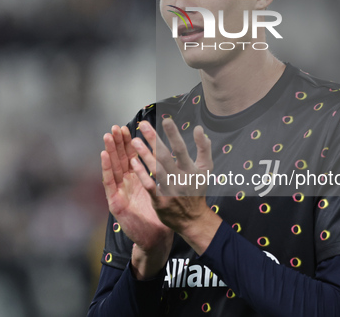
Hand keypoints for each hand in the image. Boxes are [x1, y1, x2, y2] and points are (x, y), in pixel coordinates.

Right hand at [101, 124, 172, 277]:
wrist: (156, 239)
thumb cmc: (160, 216)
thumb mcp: (162, 192)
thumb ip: (162, 176)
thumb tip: (171, 159)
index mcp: (138, 180)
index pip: (132, 157)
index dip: (130, 142)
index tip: (130, 127)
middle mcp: (127, 184)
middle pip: (121, 159)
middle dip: (118, 142)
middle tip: (116, 126)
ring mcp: (119, 192)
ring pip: (113, 167)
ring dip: (110, 150)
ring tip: (107, 135)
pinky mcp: (115, 202)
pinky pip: (110, 182)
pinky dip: (106, 167)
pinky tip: (104, 154)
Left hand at [131, 119, 221, 254]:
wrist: (193, 220)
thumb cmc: (197, 189)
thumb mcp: (206, 169)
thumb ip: (204, 148)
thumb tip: (200, 129)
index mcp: (192, 170)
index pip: (182, 149)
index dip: (174, 135)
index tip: (166, 119)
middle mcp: (181, 179)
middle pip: (165, 157)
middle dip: (154, 140)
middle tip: (143, 125)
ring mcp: (170, 190)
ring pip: (156, 170)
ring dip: (145, 154)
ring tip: (135, 141)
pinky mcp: (160, 200)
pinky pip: (149, 185)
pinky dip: (141, 173)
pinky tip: (133, 161)